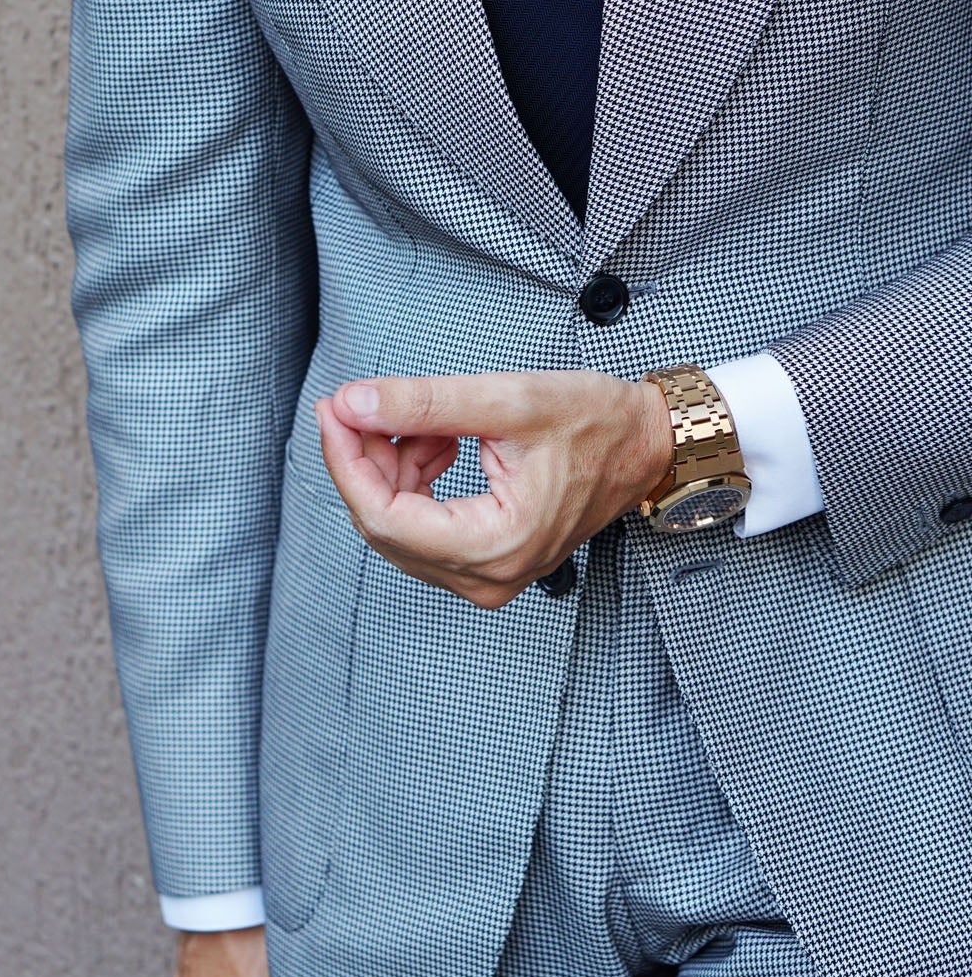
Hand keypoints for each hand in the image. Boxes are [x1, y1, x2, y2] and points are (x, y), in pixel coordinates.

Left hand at [317, 368, 672, 609]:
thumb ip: (424, 403)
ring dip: (394, 465)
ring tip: (431, 420)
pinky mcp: (486, 560)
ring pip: (400, 525)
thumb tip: (353, 403)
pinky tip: (441, 439)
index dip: (347, 461)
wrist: (643, 445)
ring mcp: (487, 575)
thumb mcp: (507, 399)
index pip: (385, 518)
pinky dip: (415, 477)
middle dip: (367, 459)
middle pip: (386, 525)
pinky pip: (423, 524)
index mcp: (498, 545)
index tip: (334, 410)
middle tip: (365, 403)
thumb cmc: (594, 422)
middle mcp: (488, 576)